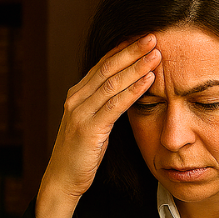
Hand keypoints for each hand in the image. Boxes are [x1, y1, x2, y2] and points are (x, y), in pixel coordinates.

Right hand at [35, 35, 161, 217]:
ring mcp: (80, 113)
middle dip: (132, 51)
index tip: (144, 37)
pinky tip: (149, 80)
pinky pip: (115, 105)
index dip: (124, 49)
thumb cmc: (82, 155)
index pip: (103, 64)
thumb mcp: (94, 124)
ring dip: (136, 67)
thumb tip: (128, 90)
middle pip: (107, 68)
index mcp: (77, 95)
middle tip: (154, 36)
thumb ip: (106, 105)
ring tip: (156, 54)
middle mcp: (76, 99)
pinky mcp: (88, 130)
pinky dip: (133, 90)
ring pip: (112, 83)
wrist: (62, 181)